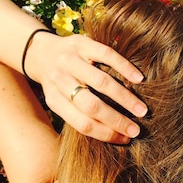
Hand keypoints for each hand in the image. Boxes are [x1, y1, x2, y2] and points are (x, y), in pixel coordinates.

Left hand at [26, 33, 147, 143]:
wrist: (40, 52)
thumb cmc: (58, 85)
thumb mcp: (60, 102)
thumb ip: (80, 116)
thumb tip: (115, 135)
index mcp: (55, 100)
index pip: (82, 124)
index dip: (106, 134)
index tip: (125, 139)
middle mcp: (60, 80)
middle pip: (92, 106)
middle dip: (117, 120)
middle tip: (136, 130)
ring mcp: (70, 60)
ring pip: (101, 82)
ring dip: (125, 98)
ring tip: (142, 110)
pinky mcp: (81, 43)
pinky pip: (106, 55)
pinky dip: (124, 68)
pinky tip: (138, 79)